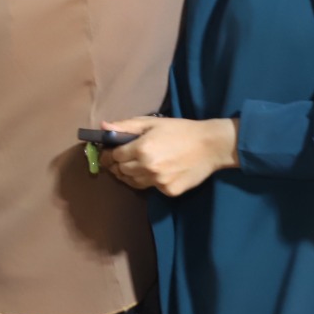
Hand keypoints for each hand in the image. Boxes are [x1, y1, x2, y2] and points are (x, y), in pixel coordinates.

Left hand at [102, 116, 238, 196]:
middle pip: (121, 171)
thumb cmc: (180, 130)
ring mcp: (159, 182)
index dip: (109, 154)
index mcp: (141, 149)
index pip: (114, 156)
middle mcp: (148, 168)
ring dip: (129, 175)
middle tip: (121, 159)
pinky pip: (151, 188)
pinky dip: (149, 181)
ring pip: (133, 182)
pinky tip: (155, 171)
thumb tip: (103, 127)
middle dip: (117, 165)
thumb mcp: (152, 122)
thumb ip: (126, 126)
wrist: (210, 146)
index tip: (109, 152)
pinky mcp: (169, 191)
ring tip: (135, 166)